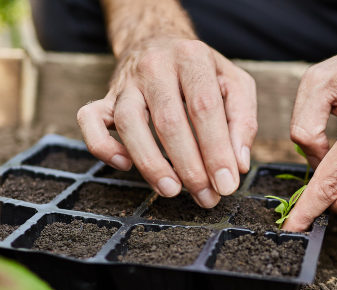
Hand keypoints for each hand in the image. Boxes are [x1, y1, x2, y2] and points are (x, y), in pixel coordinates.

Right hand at [77, 38, 256, 207]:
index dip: (216, 150)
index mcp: (192, 58)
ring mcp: (126, 82)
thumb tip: (238, 164)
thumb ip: (243, 121)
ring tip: (172, 191)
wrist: (159, 41)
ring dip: (150, 163)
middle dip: (190, 167)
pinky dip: (103, 146)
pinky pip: (89, 119)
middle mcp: (156, 66)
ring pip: (128, 123)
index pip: (204, 108)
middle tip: (206, 197)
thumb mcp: (235, 85)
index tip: (226, 184)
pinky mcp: (105, 97)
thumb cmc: (203, 72)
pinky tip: (124, 166)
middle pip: (169, 121)